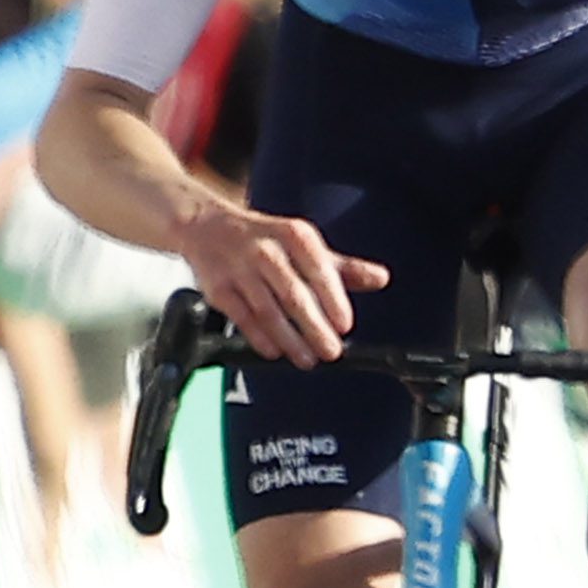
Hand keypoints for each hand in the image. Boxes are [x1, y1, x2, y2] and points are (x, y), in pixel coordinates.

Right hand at [175, 195, 381, 362]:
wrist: (207, 227)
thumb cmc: (265, 239)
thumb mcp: (306, 245)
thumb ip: (343, 267)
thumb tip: (381, 279)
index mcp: (294, 235)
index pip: (319, 270)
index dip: (333, 300)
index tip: (345, 325)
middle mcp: (266, 249)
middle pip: (294, 294)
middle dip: (315, 326)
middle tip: (331, 350)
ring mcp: (239, 269)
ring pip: (268, 310)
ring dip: (290, 339)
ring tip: (308, 359)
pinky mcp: (218, 288)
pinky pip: (242, 317)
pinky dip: (259, 337)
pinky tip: (275, 352)